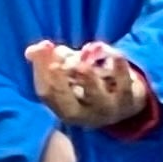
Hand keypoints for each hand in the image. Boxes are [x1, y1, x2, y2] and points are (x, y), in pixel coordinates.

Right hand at [28, 38, 151, 129]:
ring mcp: (108, 110)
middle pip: (64, 98)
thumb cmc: (91, 85)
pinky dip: (116, 63)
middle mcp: (85, 115)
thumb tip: (32, 50)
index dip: (41, 69)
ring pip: (93, 91)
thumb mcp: (71, 74)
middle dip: (58, 75)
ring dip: (86, 70)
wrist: (128, 101)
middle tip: (55, 53)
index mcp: (66, 110)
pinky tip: (112, 52)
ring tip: (85, 52)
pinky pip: (122, 81)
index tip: (43, 46)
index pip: (46, 93)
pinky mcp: (130, 101)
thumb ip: (51, 60)